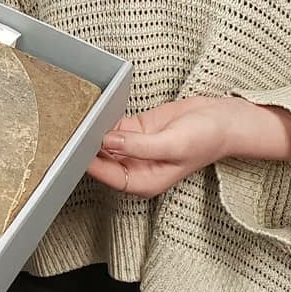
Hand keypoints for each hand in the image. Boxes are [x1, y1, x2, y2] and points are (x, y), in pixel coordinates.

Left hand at [88, 96, 240, 198]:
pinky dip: (102, 120)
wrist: (222, 119)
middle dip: (86, 147)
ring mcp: (133, 148)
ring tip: (74, 117)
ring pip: (104, 142)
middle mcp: (136, 168)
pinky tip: (91, 110)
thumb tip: (108, 141)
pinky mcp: (134, 130)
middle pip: (102, 160)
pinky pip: (111, 127)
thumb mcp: (173, 144)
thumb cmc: (206, 139)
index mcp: (145, 181)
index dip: (90, 163)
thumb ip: (139, 146)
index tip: (75, 147)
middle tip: (68, 129)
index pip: (109, 176)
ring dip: (91, 132)